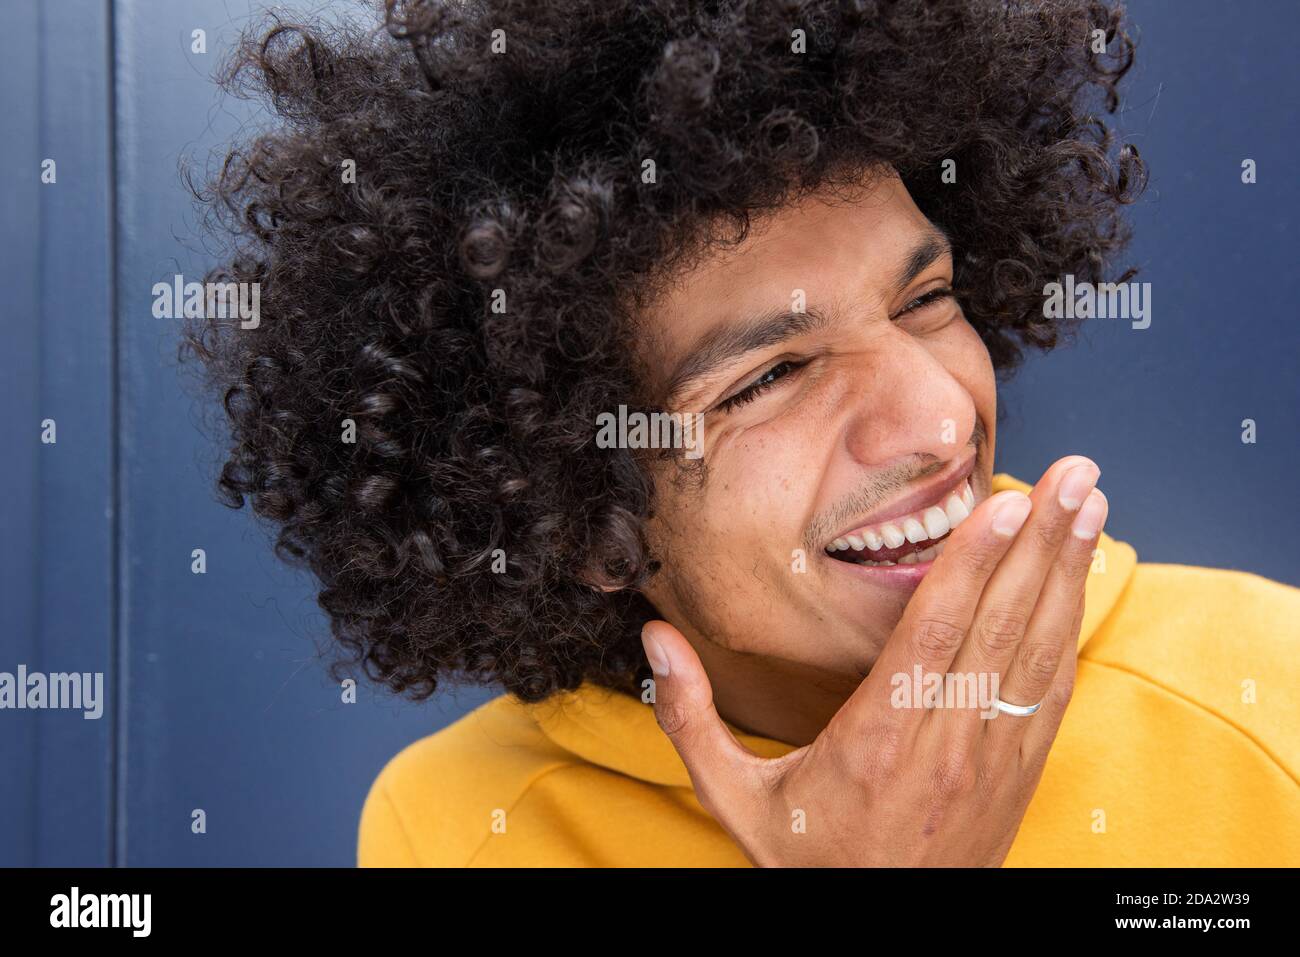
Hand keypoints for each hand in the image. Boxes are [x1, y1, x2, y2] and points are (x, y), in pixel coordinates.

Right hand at [640, 456, 1107, 865]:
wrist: (881, 933)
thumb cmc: (809, 861)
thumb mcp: (733, 797)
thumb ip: (690, 717)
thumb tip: (654, 639)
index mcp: (875, 740)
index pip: (934, 636)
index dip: (973, 564)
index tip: (1005, 503)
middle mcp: (944, 743)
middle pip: (1001, 626)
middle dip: (1042, 542)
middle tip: (1076, 472)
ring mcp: (990, 758)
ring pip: (1039, 649)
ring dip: (1068, 571)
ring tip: (1090, 502)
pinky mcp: (1017, 771)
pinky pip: (1051, 689)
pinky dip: (1069, 626)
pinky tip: (1078, 577)